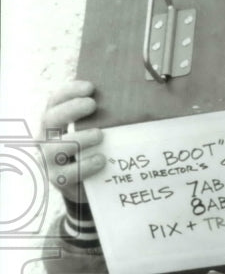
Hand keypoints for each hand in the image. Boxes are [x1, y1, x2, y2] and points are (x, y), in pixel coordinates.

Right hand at [39, 80, 104, 201]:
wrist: (90, 186)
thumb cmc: (94, 150)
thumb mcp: (96, 131)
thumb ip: (102, 116)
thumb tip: (130, 97)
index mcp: (54, 123)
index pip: (54, 102)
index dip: (69, 92)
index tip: (90, 86)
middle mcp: (46, 139)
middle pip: (50, 120)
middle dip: (70, 110)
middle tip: (92, 104)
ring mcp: (50, 161)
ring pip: (56, 148)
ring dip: (79, 139)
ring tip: (100, 134)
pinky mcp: (60, 181)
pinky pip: (67, 174)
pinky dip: (85, 166)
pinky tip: (101, 159)